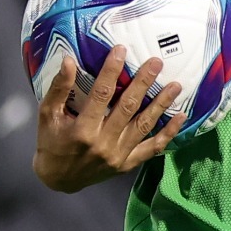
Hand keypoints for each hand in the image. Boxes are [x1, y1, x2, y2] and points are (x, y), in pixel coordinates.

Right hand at [33, 46, 185, 192]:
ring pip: (144, 125)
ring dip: (161, 104)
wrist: (57, 180)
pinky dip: (168, 133)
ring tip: (176, 85)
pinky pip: (152, 148)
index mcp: (82, 130)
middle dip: (143, 83)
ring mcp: (118, 155)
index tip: (121, 50)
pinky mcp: (127, 164)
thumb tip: (69, 60)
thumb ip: (59, 88)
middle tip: (156, 62)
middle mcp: (103, 143)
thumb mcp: (48, 115)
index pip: (101, 94)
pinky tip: (181, 117)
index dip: (111, 71)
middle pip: (128, 107)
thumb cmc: (51, 142)